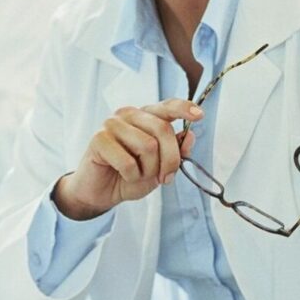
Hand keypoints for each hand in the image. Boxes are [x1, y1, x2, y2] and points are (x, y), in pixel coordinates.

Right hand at [54, 99, 201, 219]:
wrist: (102, 192)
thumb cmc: (130, 176)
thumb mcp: (160, 167)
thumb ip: (176, 152)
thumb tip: (190, 136)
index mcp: (145, 117)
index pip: (167, 106)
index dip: (183, 108)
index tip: (199, 115)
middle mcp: (129, 115)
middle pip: (162, 129)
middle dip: (170, 160)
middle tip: (165, 178)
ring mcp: (112, 124)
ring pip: (147, 146)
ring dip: (148, 170)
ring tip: (139, 175)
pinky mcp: (99, 139)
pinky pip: (128, 161)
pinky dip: (131, 175)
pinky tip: (124, 175)